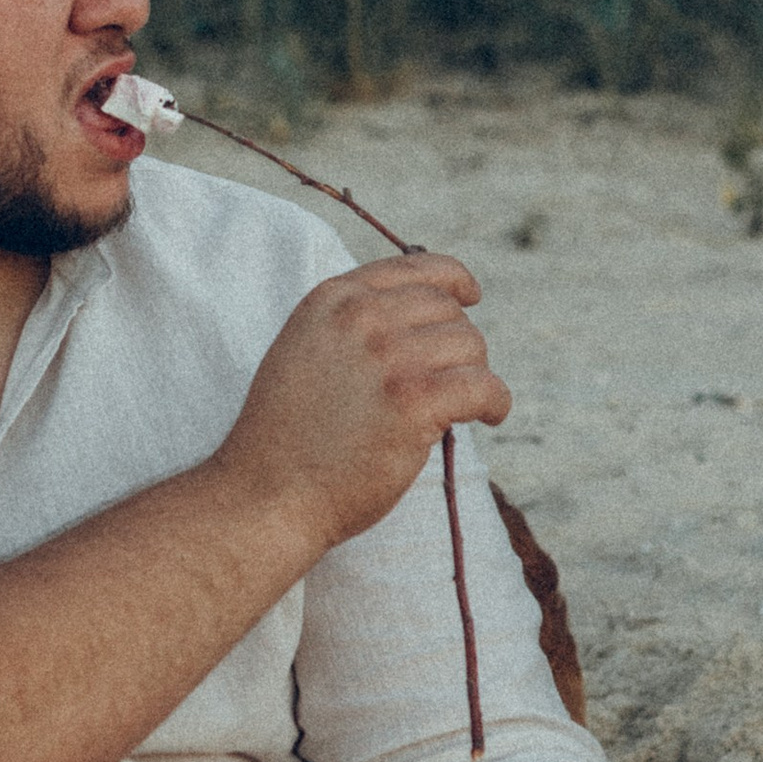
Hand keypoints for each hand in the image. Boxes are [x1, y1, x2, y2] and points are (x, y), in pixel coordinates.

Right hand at [217, 254, 510, 551]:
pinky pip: (484, 386)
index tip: (470, 295)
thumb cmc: (287, 437)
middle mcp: (361, 317)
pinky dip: (495, 402)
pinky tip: (489, 417)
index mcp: (332, 299)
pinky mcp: (415, 400)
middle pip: (448, 311)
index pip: (415, 268)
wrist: (267, 493)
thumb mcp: (304, 351)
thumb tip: (420, 322)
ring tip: (464, 406)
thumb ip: (351, 326)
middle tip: (450, 383)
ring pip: (470, 346)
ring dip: (475, 375)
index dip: (452, 280)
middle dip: (457, 345)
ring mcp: (389, 357)